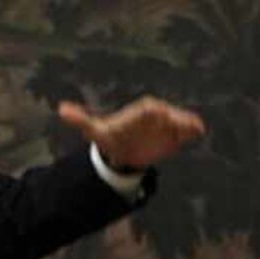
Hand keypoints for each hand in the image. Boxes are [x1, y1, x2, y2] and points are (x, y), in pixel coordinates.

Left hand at [58, 97, 204, 169]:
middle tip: (186, 123)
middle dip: (176, 117)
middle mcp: (155, 114)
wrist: (122, 150)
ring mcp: (166, 124)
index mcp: (139, 110)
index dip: (156, 110)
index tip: (161, 112)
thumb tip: (61, 110)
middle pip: (168, 113)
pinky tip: (198, 133)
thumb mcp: (95, 130)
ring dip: (187, 123)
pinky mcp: (174, 135)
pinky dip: (192, 130)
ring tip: (196, 128)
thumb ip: (81, 119)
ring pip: (179, 121)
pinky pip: (185, 131)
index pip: (149, 108)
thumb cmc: (110, 136)